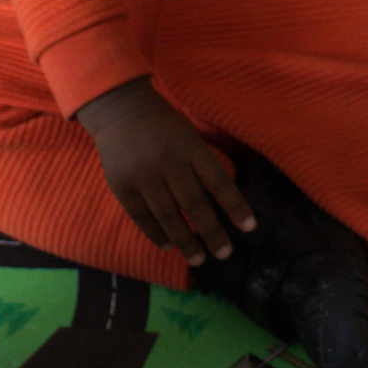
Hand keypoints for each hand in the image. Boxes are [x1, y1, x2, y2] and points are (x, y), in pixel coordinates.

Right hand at [75, 77, 256, 266]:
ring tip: (198, 259)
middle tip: (224, 254)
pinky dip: (157, 235)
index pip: (218, 181)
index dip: (235, 206)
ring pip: (168, 217)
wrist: (119, 109)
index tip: (249, 228)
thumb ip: (202, 167)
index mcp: (189, 147)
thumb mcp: (189, 138)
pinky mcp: (121, 186)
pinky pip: (142, 218)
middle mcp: (167, 162)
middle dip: (212, 233)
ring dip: (186, 242)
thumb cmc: (163, 126)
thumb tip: (221, 208)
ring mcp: (142, 175)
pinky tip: (168, 245)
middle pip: (194, 205)